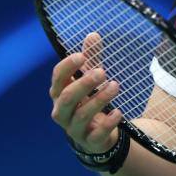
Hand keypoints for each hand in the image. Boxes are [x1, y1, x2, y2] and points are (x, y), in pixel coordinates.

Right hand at [49, 32, 122, 153]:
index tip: (81, 56)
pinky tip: (118, 112)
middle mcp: (62, 111)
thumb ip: (92, 58)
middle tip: (102, 72)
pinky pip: (97, 134)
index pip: (57, 78)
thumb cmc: (89, 101)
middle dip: (83, 84)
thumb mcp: (90, 79)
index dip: (67, 66)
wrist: (96, 135)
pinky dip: (108, 122)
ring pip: (82, 115)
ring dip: (99, 99)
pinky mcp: (90, 141)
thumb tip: (93, 34)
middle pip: (66, 98)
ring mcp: (74, 128)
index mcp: (59, 92)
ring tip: (115, 85)